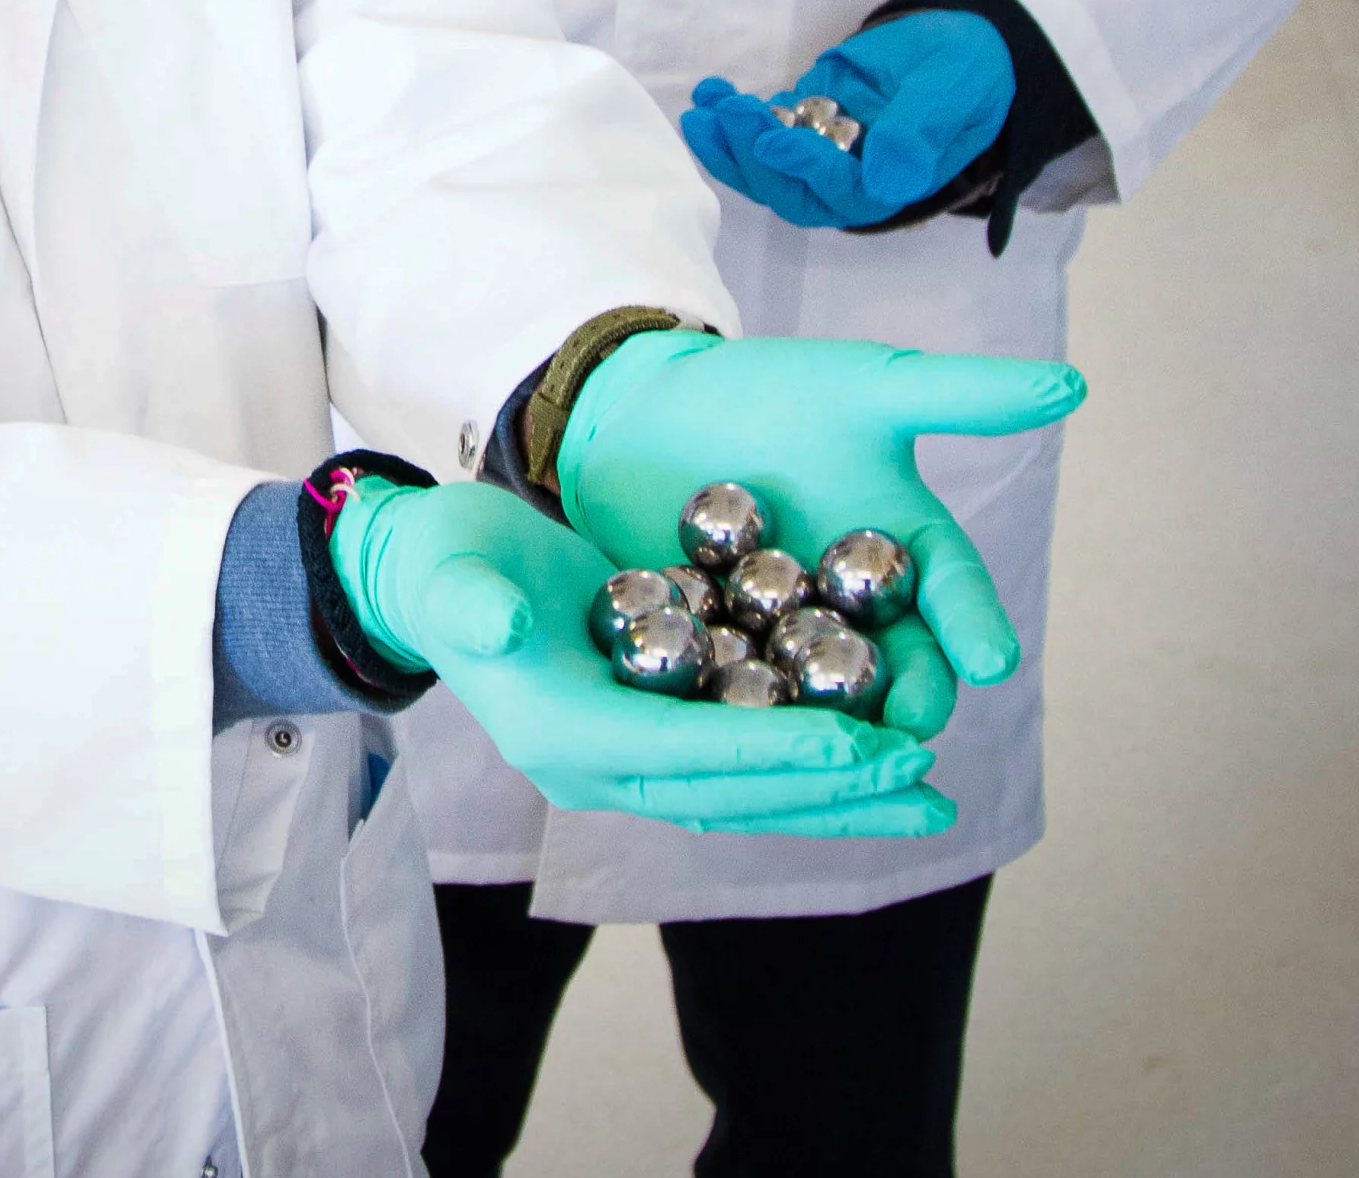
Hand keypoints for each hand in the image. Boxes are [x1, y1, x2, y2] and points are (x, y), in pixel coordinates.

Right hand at [329, 475, 951, 837]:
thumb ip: (477, 605)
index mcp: (565, 736)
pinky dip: (805, 754)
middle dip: (834, 791)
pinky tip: (871, 745)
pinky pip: (740, 751)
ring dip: (836, 792)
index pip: (691, 755)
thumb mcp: (454, 574)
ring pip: (749, 785)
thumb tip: (502, 625)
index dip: (781, 754)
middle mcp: (604, 764)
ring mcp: (628, 749)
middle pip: (737, 793)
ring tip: (925, 792)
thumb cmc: (443, 565)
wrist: (431, 575)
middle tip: (927, 786)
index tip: (867, 750)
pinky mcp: (648, 720)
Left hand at [555, 331, 1085, 739]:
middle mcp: (854, 612)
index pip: (953, 594)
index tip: (996, 660)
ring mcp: (785, 642)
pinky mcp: (714, 658)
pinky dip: (737, 710)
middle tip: (916, 726)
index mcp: (904, 553)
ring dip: (832, 723)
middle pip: (898, 665)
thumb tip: (1072, 385)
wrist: (650, 403)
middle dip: (913, 699)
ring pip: (821, 693)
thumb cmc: (771, 390)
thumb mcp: (867, 389)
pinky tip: (736, 732)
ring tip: (835, 749)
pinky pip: (731, 690)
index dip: (976, 626)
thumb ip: (960, 396)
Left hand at [681, 12, 1014, 230]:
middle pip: (790, 189)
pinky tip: (711, 91)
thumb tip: (886, 180)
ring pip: (766, 166)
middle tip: (727, 114)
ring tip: (705, 108)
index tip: (774, 137)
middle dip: (752, 157)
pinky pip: (761, 128)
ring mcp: (823, 152)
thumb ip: (919, 133)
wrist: (961, 41)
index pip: (840, 191)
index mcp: (892, 185)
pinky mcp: (804, 122)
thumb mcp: (953, 92)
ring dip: (730, 141)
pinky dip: (731, 114)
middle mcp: (852, 180)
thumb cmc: (967, 71)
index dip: (805, 170)